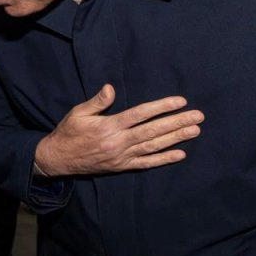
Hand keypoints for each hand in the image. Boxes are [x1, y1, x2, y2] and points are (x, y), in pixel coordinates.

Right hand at [34, 84, 202, 175]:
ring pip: (153, 146)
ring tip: (194, 131)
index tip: (180, 101)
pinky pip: (145, 163)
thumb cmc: (68, 132)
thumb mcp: (78, 113)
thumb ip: (97, 101)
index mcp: (108, 126)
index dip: (161, 107)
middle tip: (198, 116)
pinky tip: (179, 154)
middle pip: (153, 131)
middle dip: (177, 122)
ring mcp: (121, 156)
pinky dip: (163, 159)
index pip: (140, 114)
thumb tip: (111, 89)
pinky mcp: (121, 167)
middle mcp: (118, 142)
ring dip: (176, 139)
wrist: (57, 159)